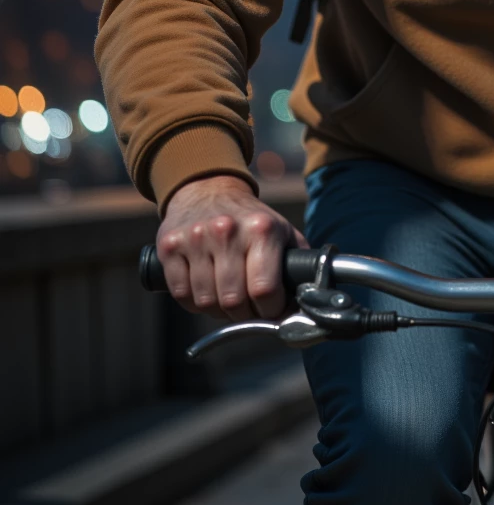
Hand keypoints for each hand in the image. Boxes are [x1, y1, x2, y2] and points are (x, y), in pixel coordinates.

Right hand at [156, 174, 307, 320]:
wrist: (208, 190)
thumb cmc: (251, 220)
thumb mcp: (283, 232)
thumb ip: (299, 265)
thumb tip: (312, 300)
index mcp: (261, 229)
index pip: (265, 290)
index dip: (271, 310)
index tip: (272, 310)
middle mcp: (227, 231)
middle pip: (234, 301)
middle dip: (245, 315)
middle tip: (249, 309)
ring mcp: (195, 237)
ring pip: (206, 302)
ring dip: (218, 310)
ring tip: (227, 298)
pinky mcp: (170, 245)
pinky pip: (181, 294)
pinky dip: (193, 302)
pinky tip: (205, 289)